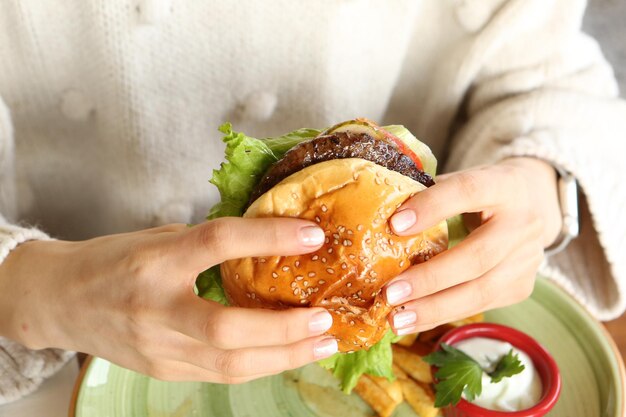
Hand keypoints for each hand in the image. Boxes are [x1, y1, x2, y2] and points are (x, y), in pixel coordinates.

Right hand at [0, 218, 336, 382]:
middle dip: (285, 329)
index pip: (218, 243)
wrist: (58, 299)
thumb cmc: (112, 260)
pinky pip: (220, 375)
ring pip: (230, 366)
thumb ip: (207, 245)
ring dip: (284, 357)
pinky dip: (260, 365)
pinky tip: (287, 354)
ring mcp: (157, 348)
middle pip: (228, 329)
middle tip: (325, 317)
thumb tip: (266, 244)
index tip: (312, 236)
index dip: (269, 238)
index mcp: (155, 260)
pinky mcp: (162, 370)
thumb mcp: (159, 237)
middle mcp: (155, 308)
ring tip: (322, 344)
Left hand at [383, 157, 561, 334]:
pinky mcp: (522, 287)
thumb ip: (428, 194)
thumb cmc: (482, 191)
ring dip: (433, 309)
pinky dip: (442, 315)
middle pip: (478, 256)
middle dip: (430, 278)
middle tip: (390, 293)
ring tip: (396, 320)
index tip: (395, 225)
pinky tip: (413, 321)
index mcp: (502, 184)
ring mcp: (527, 259)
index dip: (432, 207)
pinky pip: (479, 305)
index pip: (468, 191)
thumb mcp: (461, 180)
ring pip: (481, 291)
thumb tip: (378, 216)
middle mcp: (522, 223)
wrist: (535, 201)